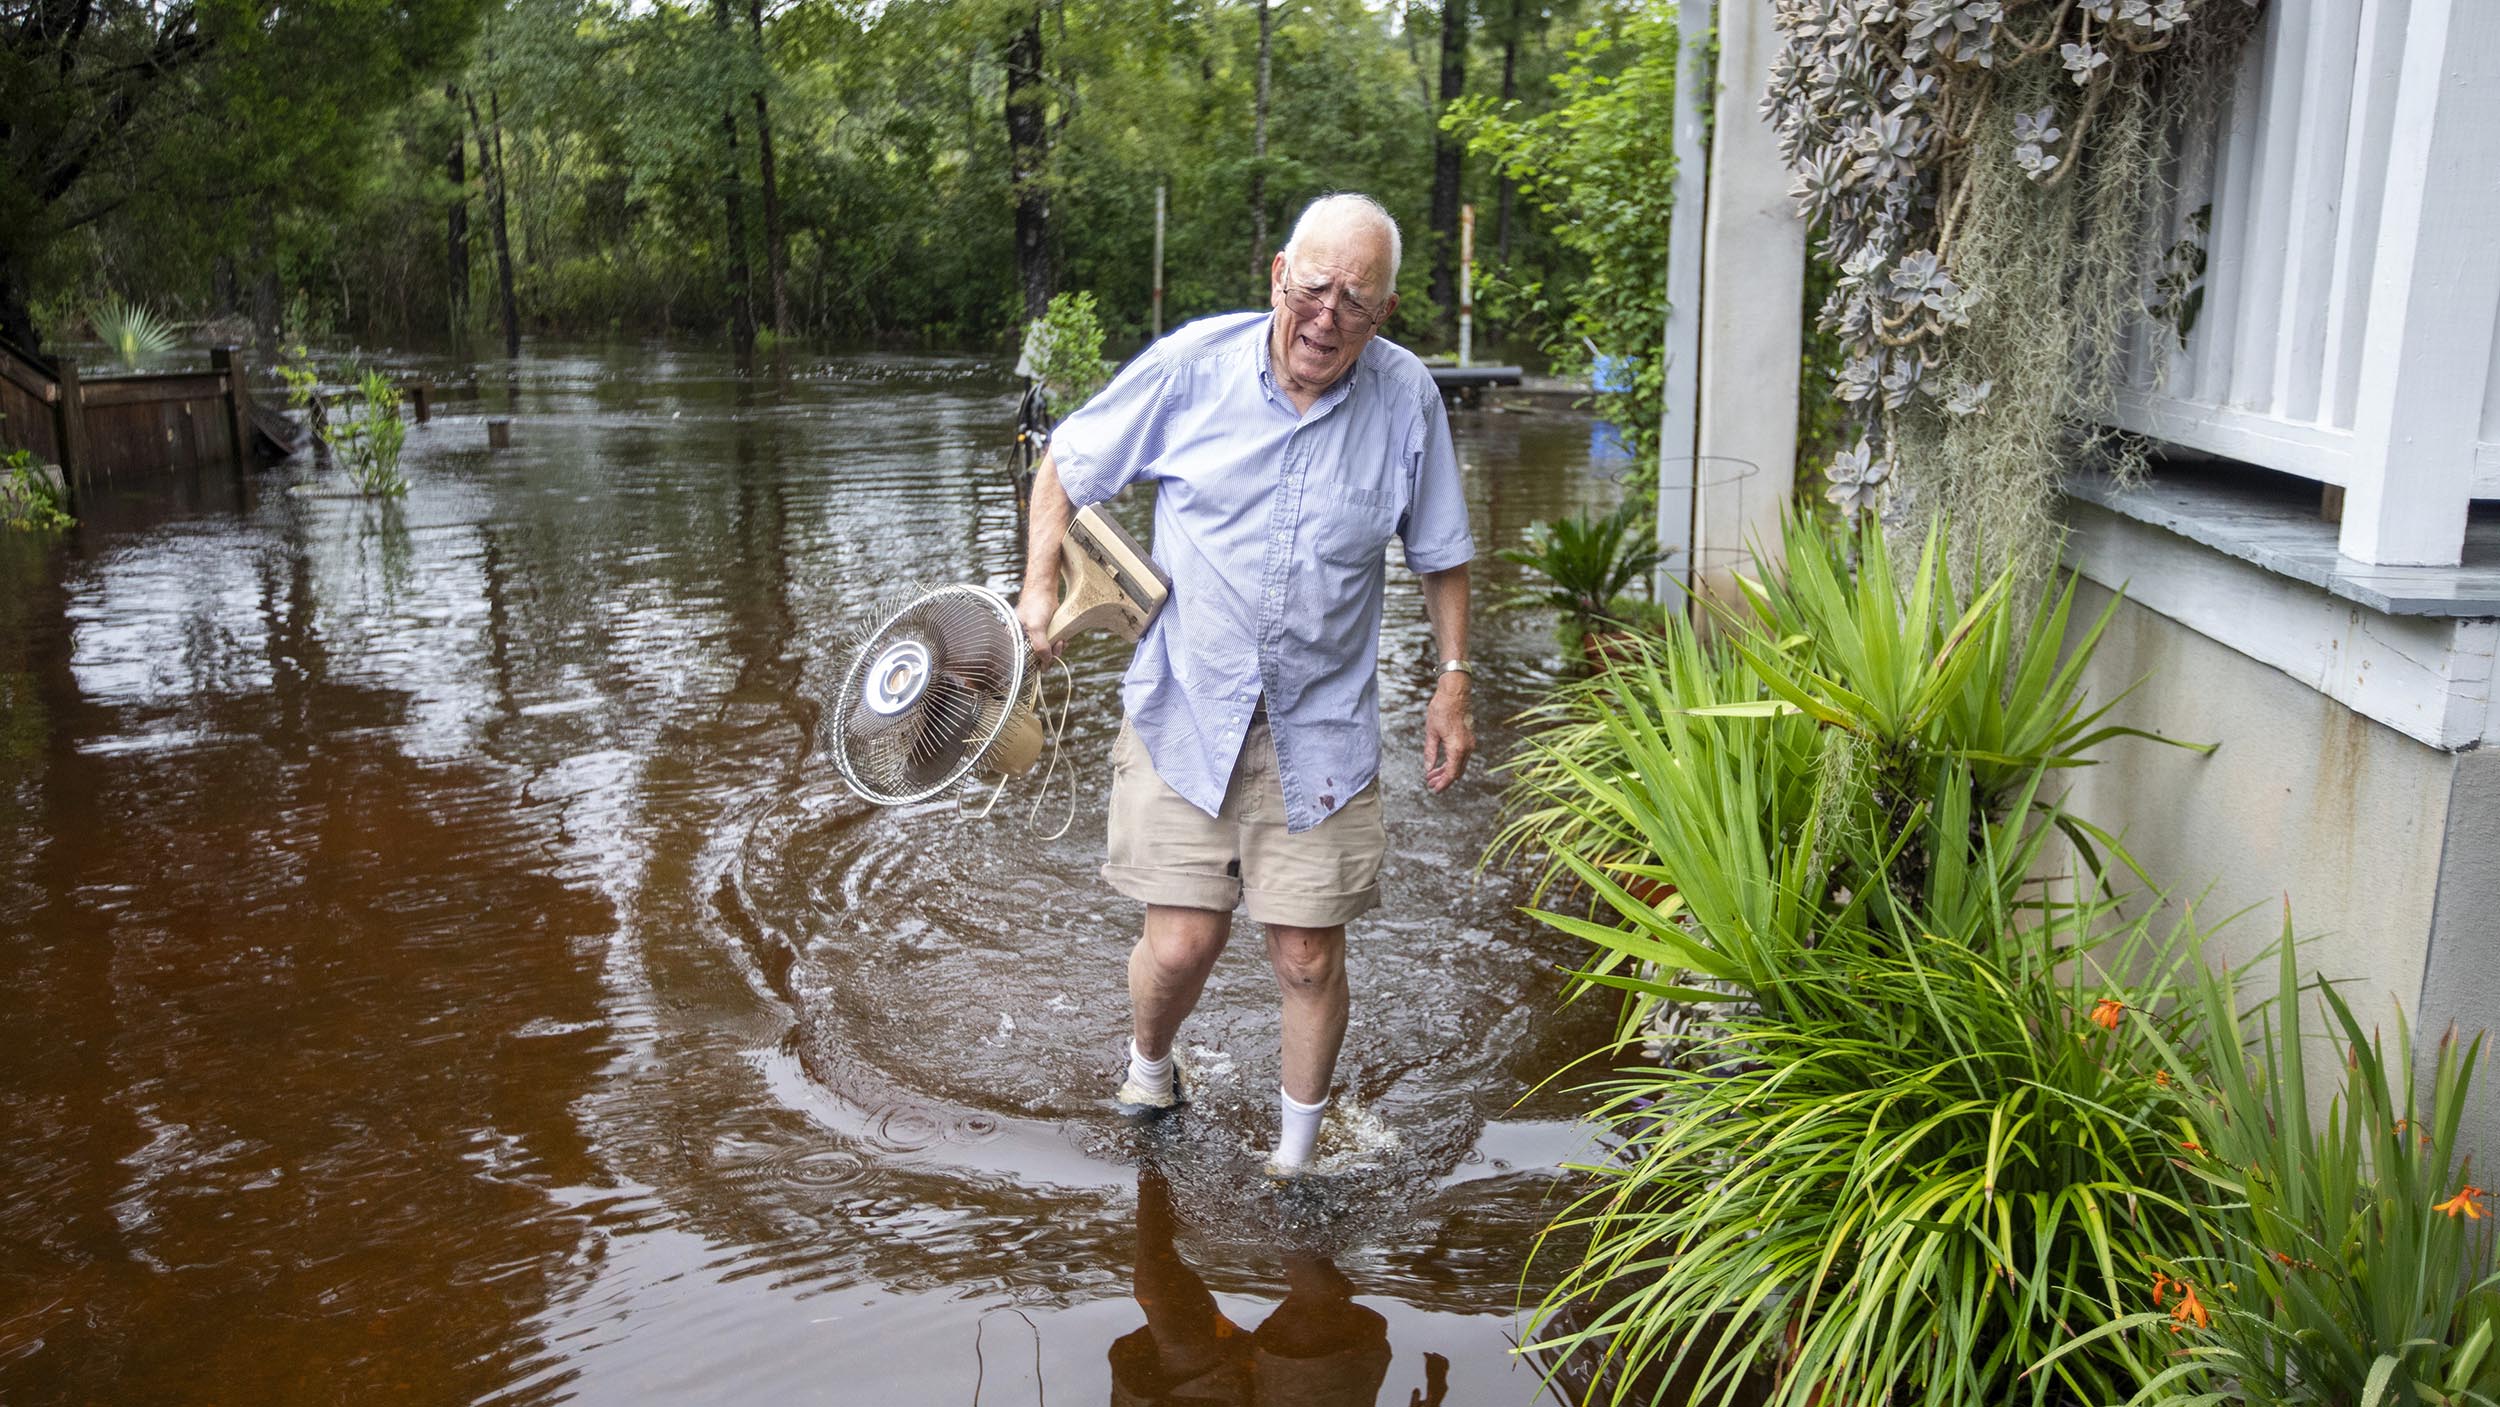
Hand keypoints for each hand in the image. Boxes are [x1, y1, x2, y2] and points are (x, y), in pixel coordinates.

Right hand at [1017, 584, 1060, 659]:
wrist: (1045, 588)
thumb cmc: (1035, 604)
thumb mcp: (1036, 627)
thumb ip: (1040, 646)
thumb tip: (1047, 660)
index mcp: (1016, 639)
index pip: (1024, 659)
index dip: (1036, 663)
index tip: (1046, 663)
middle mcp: (1025, 638)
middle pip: (1038, 656)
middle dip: (1050, 653)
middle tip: (1057, 646)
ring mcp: (1036, 634)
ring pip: (1047, 650)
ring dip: (1057, 648)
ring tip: (1061, 640)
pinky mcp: (1046, 630)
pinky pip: (1053, 642)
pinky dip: (1059, 643)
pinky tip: (1063, 638)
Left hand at [1422, 674, 1473, 792]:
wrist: (1455, 693)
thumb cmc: (1441, 710)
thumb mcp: (1431, 732)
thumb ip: (1430, 753)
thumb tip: (1428, 769)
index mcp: (1457, 748)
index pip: (1451, 774)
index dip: (1443, 783)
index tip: (1434, 789)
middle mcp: (1467, 747)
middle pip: (1457, 771)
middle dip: (1444, 779)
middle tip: (1430, 783)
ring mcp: (1470, 743)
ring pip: (1460, 764)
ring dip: (1447, 771)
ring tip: (1432, 775)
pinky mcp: (1469, 738)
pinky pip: (1462, 756)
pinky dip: (1452, 762)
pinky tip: (1441, 763)